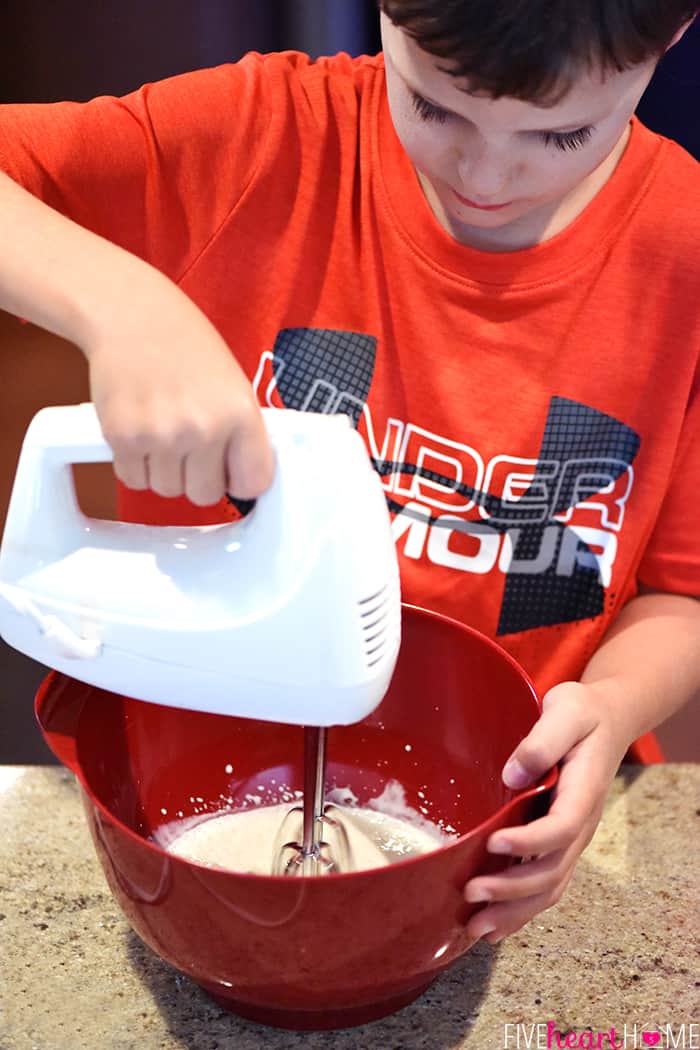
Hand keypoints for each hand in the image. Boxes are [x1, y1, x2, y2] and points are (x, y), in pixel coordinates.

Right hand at [83, 266, 273, 504]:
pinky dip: (136, 465)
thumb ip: (242, 434)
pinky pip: (133, 480)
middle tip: (190, 446)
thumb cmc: (185, 346)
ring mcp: (160, 436)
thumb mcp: (233, 385)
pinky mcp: (122, 438)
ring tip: (163, 431)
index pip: (253, 484)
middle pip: (204, 496)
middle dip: (197, 477)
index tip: (231, 470)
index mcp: (239, 414)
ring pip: (167, 491)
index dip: (239, 479)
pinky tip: (141, 431)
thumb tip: (246, 482)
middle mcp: (202, 429)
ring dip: (165, 471)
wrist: (131, 315)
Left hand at [463, 681, 628, 944]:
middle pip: (552, 870)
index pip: (560, 828)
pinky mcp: (559, 843)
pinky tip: (494, 926)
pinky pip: (546, 885)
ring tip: (475, 927)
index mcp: (582, 792)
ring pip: (549, 888)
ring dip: (514, 911)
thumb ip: (542, 741)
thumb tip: (512, 774)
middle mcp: (580, 824)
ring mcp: (572, 838)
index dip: (529, 841)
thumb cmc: (581, 712)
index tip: (494, 843)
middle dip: (512, 889)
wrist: (606, 720)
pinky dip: (521, 910)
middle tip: (472, 893)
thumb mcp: (566, 711)